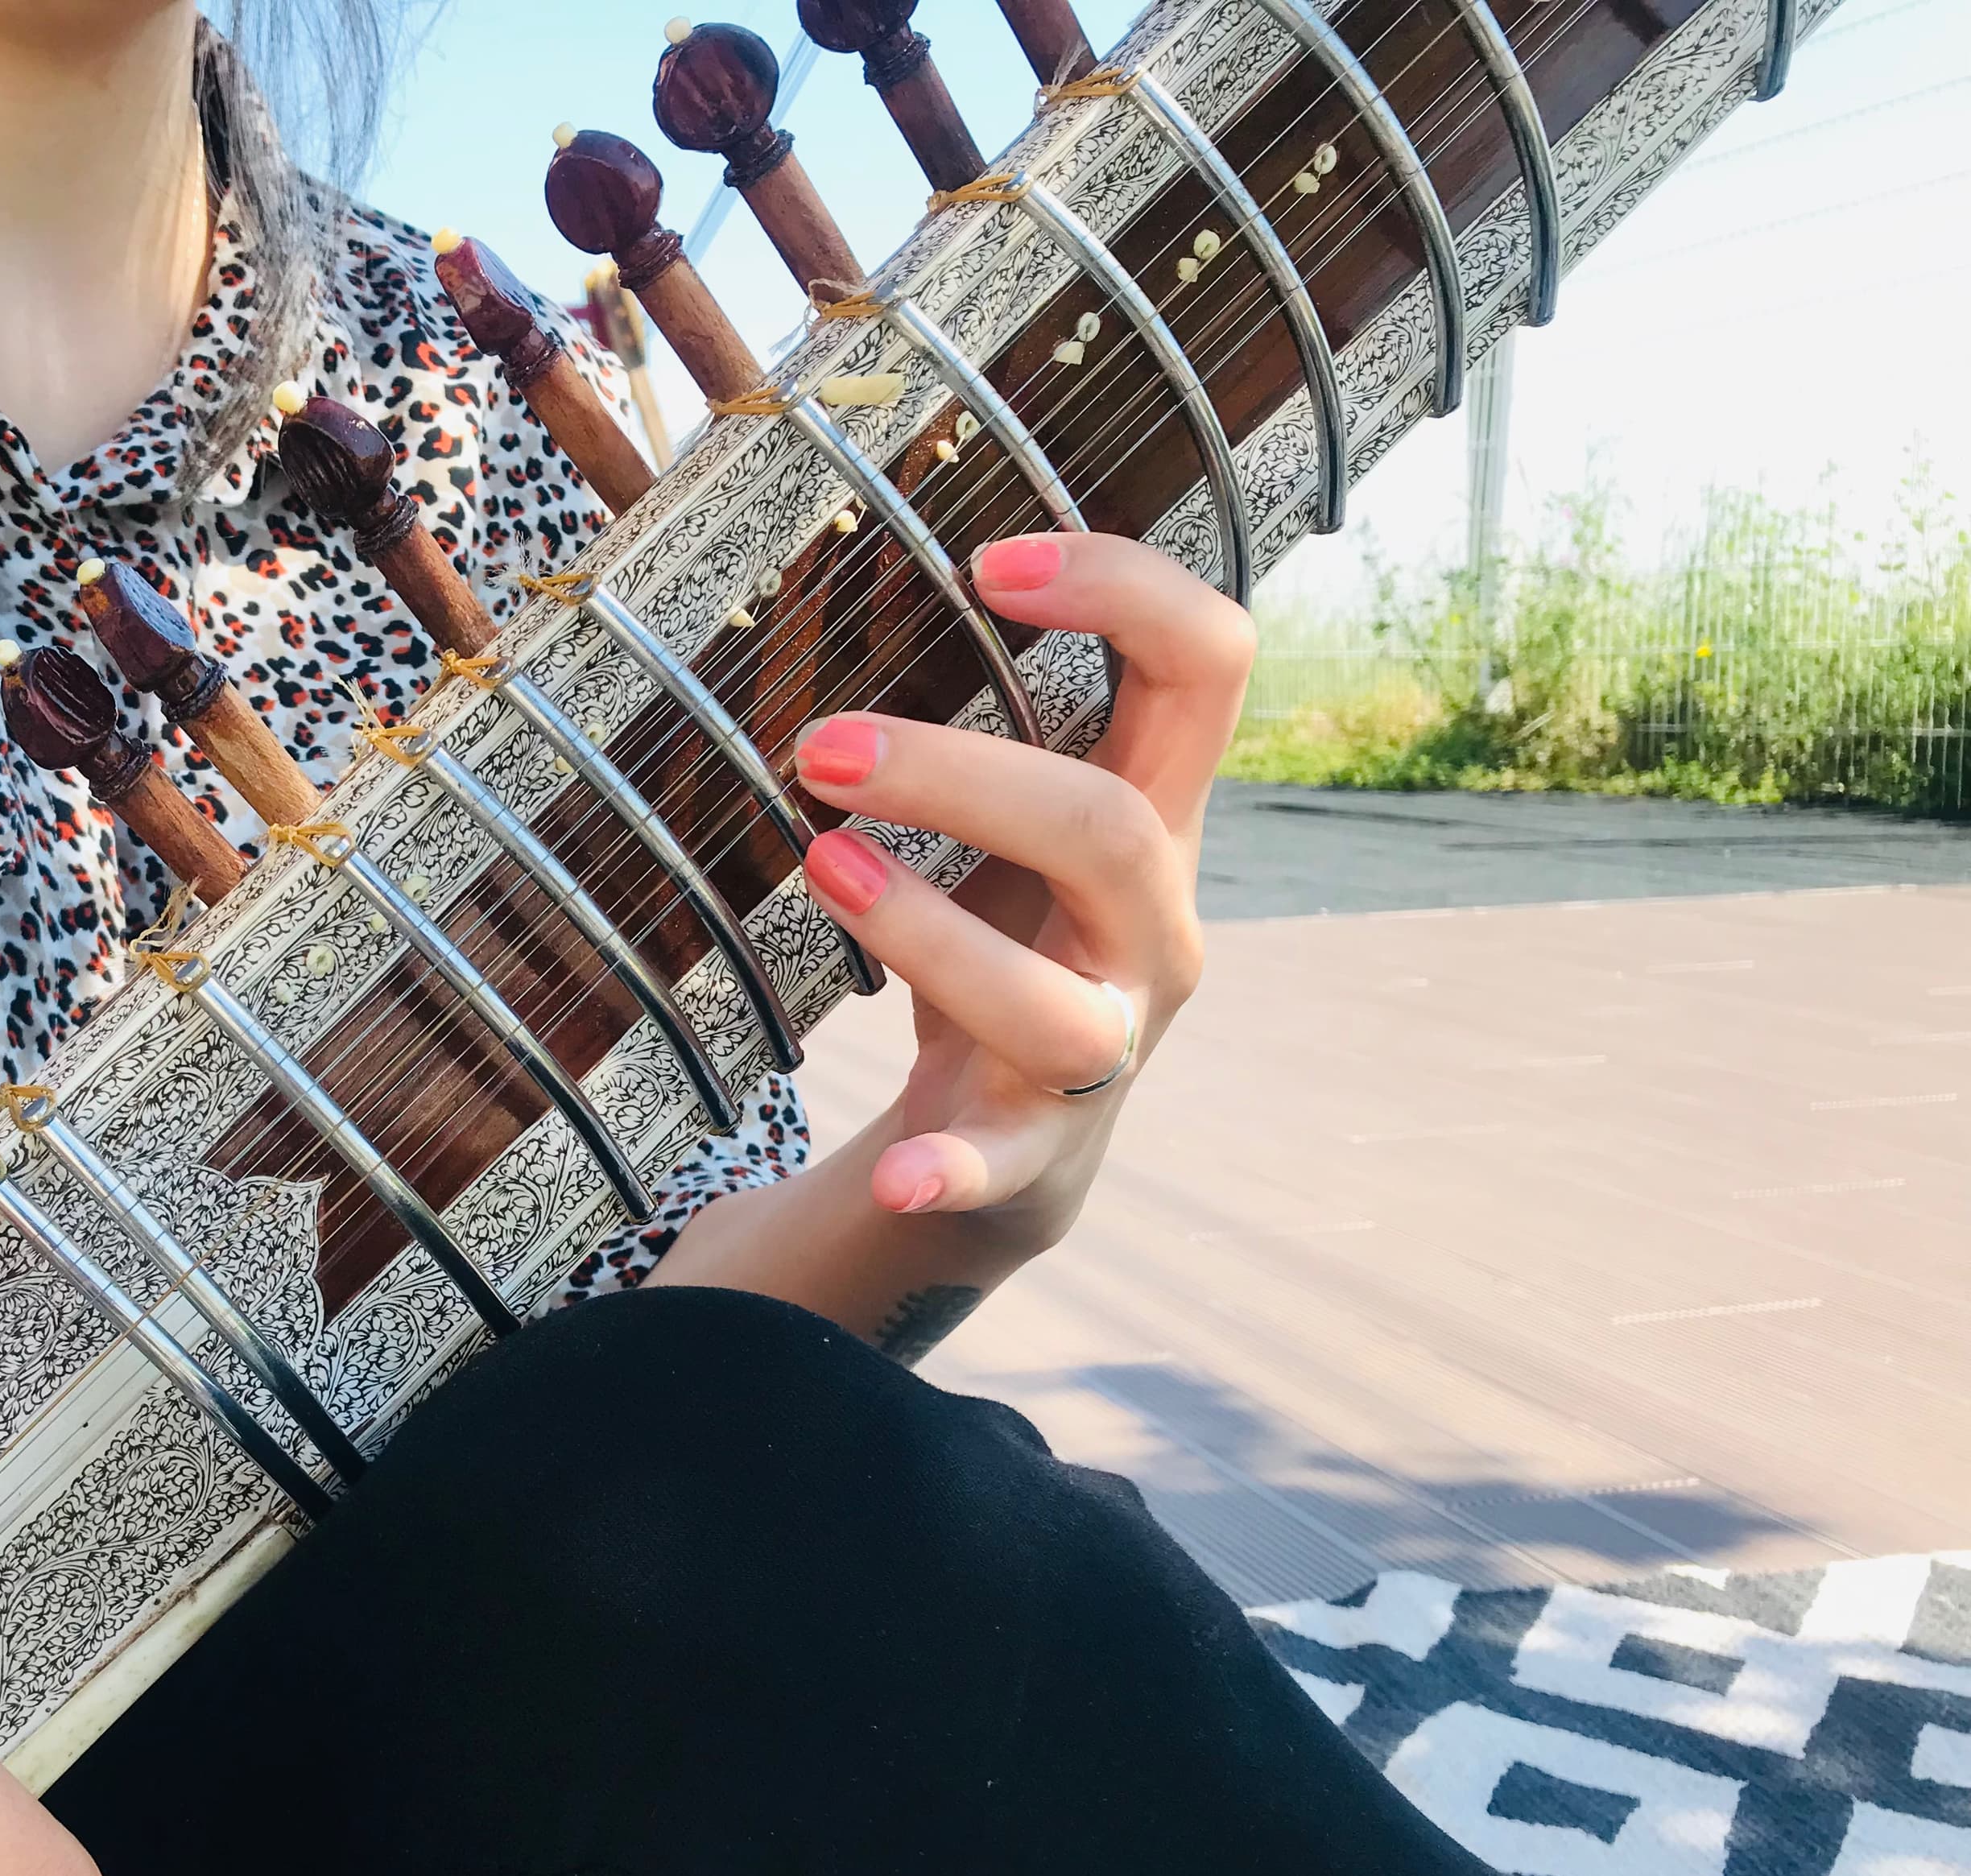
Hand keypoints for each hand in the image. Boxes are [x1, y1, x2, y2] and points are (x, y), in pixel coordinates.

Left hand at [793, 532, 1244, 1241]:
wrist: (1022, 1135)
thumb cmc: (1011, 934)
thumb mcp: (1017, 824)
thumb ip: (982, 717)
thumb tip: (827, 552)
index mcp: (1153, 816)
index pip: (1205, 666)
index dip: (1123, 592)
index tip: (984, 561)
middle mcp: (1152, 926)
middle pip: (1106, 832)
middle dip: (963, 777)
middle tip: (817, 744)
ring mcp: (1105, 1042)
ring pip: (1056, 1002)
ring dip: (931, 934)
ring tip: (821, 868)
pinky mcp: (1036, 1148)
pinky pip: (1004, 1161)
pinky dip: (951, 1170)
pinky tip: (895, 1176)